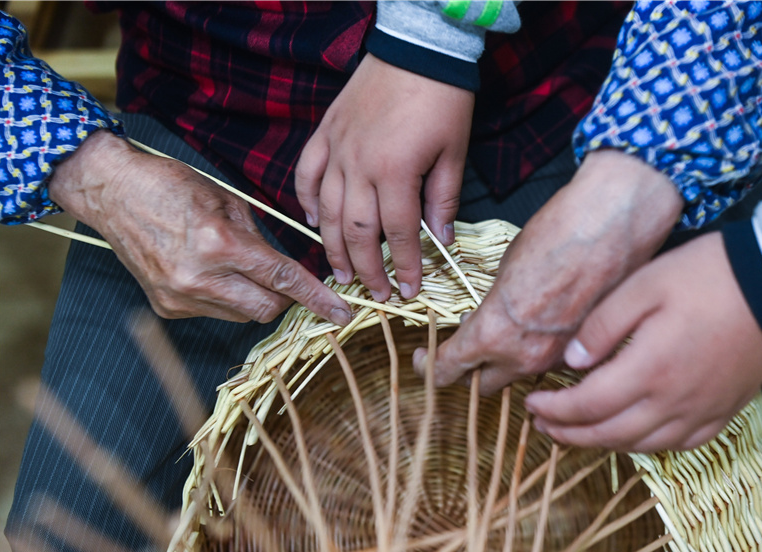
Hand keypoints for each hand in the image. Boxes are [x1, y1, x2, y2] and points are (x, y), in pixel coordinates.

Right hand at [49, 130, 351, 324]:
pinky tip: (207, 271)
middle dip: (283, 298)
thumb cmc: (171, 185)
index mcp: (219, 243)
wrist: (111, 191)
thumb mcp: (227, 201)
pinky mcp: (167, 307)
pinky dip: (224, 298)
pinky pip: (215, 313)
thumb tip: (288, 269)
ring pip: (242, 315)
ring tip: (233, 265)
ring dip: (252, 297)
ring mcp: (180, 297)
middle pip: (267, 309)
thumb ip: (261, 239)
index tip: (342, 312)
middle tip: (282, 278)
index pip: (282, 278)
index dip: (317, 297)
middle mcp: (199, 277)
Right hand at [294, 54, 473, 301]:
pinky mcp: (325, 134)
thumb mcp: (454, 153)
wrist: (417, 49)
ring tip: (341, 274)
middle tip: (376, 293)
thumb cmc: (443, 100)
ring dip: (334, 247)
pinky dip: (308, 202)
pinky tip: (315, 222)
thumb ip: (444, 199)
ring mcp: (338, 150)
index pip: (400, 234)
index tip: (410, 290)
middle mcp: (359, 166)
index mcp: (396, 172)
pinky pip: (307, 175)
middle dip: (368, 269)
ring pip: (328, 211)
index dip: (406, 266)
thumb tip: (443, 239)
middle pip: (358, 232)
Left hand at [414, 150, 682, 394]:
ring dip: (508, 364)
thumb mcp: (505, 271)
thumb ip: (491, 309)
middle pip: (483, 386)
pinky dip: (540, 354)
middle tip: (465, 353)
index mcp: (494, 335)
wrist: (612, 224)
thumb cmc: (556, 235)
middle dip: (470, 371)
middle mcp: (525, 358)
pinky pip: (550, 364)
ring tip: (507, 336)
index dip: (430, 367)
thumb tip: (485, 320)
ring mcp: (558, 360)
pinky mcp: (585, 351)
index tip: (424, 360)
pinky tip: (542, 329)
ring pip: (520, 378)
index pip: (448, 370)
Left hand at [525, 232, 761, 452]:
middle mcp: (673, 402)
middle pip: (609, 435)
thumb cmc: (706, 276)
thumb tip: (571, 362)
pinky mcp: (723, 412)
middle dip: (569, 434)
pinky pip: (678, 445)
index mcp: (648, 370)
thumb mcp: (643, 286)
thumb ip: (602, 326)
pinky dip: (645, 446)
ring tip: (577, 434)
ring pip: (641, 446)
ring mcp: (701, 412)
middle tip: (542, 426)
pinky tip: (632, 437)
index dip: (554, 411)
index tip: (532, 404)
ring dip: (602, 444)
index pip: (586, 406)